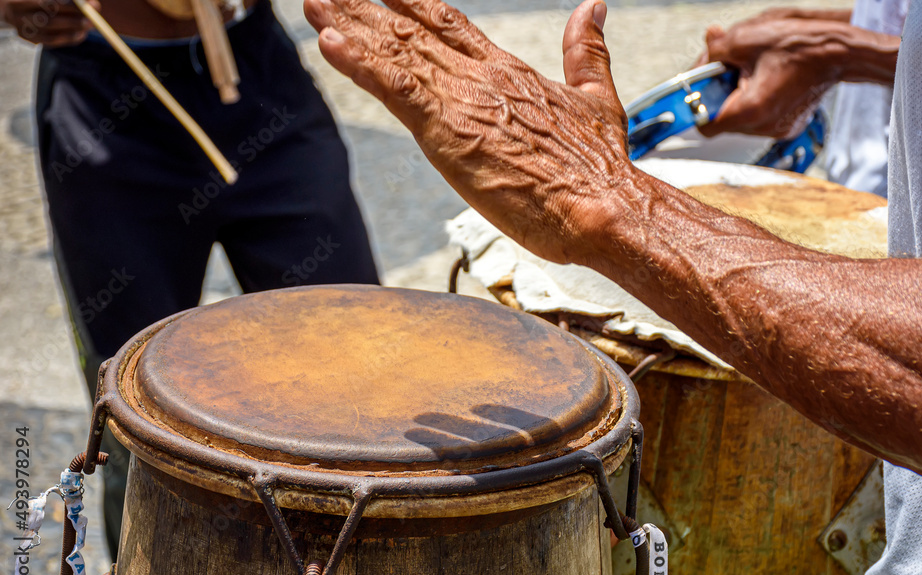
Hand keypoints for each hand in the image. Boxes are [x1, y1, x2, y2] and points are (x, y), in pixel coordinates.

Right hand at [1, 0, 96, 46]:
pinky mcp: (29, 38)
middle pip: (50, 18)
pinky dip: (68, 39)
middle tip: (93, 16)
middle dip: (75, 17)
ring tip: (90, 25)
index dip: (71, 4)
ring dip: (74, 29)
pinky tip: (81, 34)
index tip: (91, 4)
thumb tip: (87, 1)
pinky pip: (51, 41)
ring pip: (51, 31)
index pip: (48, 2)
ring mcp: (22, 27)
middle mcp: (18, 13)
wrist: (7, 7)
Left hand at [304, 0, 632, 264]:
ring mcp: (462, 101)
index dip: (411, 3)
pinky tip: (330, 42)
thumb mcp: (598, 99)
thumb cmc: (602, 168)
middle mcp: (481, 77)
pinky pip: (394, 89)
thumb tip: (593, 8)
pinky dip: (360, 65)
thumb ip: (587, 53)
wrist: (605, 205)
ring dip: (349, 27)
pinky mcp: (448, 132)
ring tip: (313, 3)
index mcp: (510, 72)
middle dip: (365, 10)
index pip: (450, 26)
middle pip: (411, 32)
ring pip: (395, 54)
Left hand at [694, 13, 846, 137]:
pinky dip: (756, 101)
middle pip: (723, 120)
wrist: (840, 52)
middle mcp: (764, 127)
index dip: (698, 105)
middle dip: (720, 94)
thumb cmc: (799, 45)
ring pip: (741, 119)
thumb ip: (715, 50)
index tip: (699, 88)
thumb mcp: (745, 39)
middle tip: (728, 69)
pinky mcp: (788, 127)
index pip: (705, 125)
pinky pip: (760, 118)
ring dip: (738, 97)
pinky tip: (767, 80)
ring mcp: (778, 129)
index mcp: (750, 110)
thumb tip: (704, 52)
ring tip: (753, 72)